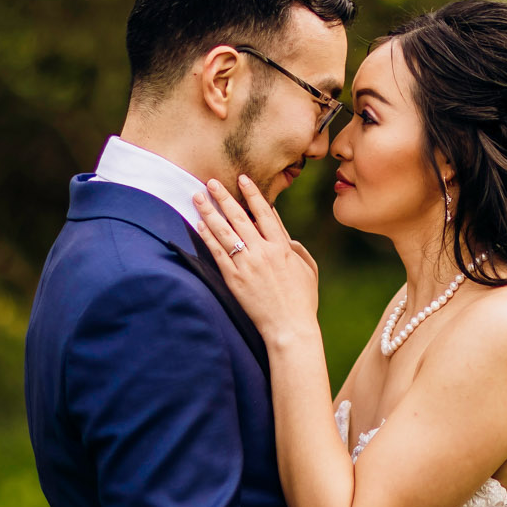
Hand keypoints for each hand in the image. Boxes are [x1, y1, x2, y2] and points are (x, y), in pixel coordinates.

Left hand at [192, 176, 320, 344]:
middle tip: (211, 181)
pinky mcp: (234, 279)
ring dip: (210, 211)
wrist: (289, 328)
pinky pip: (217, 252)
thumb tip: (286, 236)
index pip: (265, 213)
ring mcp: (247, 265)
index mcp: (282, 247)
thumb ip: (296, 249)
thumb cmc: (302, 301)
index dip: (252, 194)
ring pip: (224, 231)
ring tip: (198, 196)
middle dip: (224, 197)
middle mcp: (263, 252)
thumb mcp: (308, 269)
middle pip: (240, 217)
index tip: (243, 178)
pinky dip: (207, 236)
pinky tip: (199, 224)